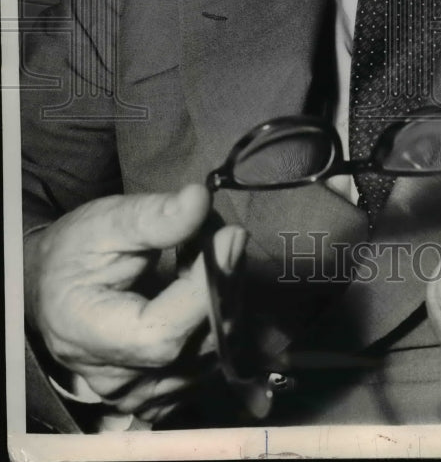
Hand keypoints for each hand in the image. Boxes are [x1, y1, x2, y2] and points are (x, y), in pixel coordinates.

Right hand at [24, 184, 246, 422]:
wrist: (57, 286)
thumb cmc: (75, 253)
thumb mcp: (105, 222)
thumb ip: (153, 215)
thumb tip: (199, 199)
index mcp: (89, 337)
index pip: (163, 334)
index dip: (204, 287)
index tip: (229, 236)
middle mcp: (116, 380)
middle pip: (196, 343)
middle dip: (223, 280)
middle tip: (222, 232)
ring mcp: (143, 393)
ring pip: (214, 350)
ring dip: (226, 294)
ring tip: (208, 252)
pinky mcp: (165, 392)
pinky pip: (213, 356)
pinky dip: (220, 315)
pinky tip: (206, 283)